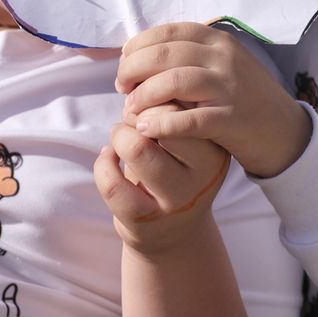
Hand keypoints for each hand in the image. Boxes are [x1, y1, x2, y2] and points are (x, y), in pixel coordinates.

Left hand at [94, 108, 230, 257]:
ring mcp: (173, 202)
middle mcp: (201, 178)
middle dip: (135, 114)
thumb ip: (175, 115)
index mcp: (215, 152)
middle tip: (131, 120)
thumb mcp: (189, 145)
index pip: (183, 108)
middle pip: (160, 123)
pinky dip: (102, 162)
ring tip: (120, 138)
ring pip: (135, 148)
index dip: (154, 98)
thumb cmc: (176, 173)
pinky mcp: (143, 221)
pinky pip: (111, 181)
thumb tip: (142, 81)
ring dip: (118, 136)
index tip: (146, 105)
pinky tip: (108, 159)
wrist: (175, 235)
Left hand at [117, 23, 310, 178]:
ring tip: (130, 109)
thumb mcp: (223, 65)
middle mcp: (223, 58)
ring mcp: (229, 87)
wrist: (285, 131)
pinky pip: (189, 118)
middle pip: (164, 54)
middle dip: (133, 70)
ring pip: (173, 81)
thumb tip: (142, 54)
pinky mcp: (231, 118)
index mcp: (218, 41)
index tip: (123, 62)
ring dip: (144, 96)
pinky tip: (146, 128)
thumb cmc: (244, 98)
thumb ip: (191, 55)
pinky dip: (162, 122)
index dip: (138, 46)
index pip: (168, 32)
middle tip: (123, 88)